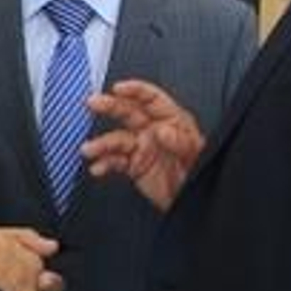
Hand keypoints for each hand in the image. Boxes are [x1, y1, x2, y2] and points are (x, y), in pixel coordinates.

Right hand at [81, 80, 204, 210]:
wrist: (194, 202)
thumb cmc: (200, 173)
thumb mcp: (197, 155)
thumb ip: (180, 142)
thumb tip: (162, 130)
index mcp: (171, 121)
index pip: (152, 99)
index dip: (135, 90)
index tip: (119, 88)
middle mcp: (153, 130)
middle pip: (128, 112)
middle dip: (110, 106)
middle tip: (93, 103)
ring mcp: (142, 147)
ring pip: (116, 139)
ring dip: (101, 143)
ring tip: (89, 149)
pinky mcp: (134, 166)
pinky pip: (114, 161)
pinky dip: (103, 164)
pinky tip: (97, 168)